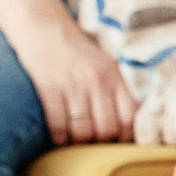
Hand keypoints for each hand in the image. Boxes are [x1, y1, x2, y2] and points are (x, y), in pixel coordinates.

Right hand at [11, 14, 139, 144]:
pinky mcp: (49, 87)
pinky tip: (59, 138)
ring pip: (83, 131)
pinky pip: (57, 125)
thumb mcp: (107, 67)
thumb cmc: (79, 54)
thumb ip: (120, 91)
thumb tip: (130, 128)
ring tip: (76, 143)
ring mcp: (73, 84)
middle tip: (95, 145)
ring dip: (79, 143)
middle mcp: (97, 81)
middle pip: (107, 129)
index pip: (130, 117)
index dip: (126, 137)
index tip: (119, 144)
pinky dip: (59, 138)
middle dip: (102, 143)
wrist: (44, 29)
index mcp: (115, 76)